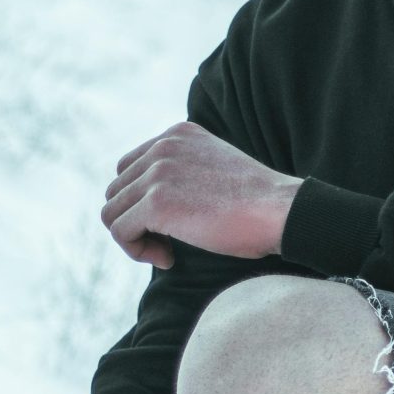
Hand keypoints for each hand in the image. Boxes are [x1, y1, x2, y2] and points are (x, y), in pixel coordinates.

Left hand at [101, 120, 299, 268]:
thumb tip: (150, 205)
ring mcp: (158, 172)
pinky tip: (169, 259)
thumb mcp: (214, 169)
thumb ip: (184, 172)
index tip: (169, 224)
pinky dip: (138, 251)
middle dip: (135, 222)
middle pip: (116, 192)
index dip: (140, 202)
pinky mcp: (156, 202)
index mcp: (178, 134)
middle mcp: (163, 146)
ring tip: (166, 252)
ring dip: (135, 239)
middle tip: (167, 243)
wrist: (281, 211)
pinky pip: (120, 232)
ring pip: (112, 213)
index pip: (128, 168)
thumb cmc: (257, 204)